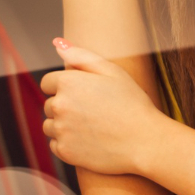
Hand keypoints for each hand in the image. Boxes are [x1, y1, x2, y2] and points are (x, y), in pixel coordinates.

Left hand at [40, 40, 170, 174]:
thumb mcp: (114, 72)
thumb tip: (57, 43)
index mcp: (69, 83)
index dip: (67, 87)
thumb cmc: (133, 103)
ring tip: (92, 126)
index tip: (86, 94)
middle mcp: (59, 105)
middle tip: (94, 111)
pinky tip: (90, 140)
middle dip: (66, 106)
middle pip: (49, 104)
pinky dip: (68, 142)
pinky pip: (56, 144)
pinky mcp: (63, 151)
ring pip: (50, 124)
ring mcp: (60, 130)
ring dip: (64, 124)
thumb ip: (82, 56)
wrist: (145, 141)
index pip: (48, 82)